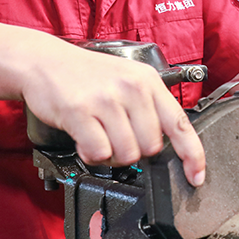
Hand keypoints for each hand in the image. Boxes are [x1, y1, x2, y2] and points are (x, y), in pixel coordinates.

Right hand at [21, 42, 205, 185]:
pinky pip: (99, 153)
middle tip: (116, 138)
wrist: (43, 61)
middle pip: (152, 147)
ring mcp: (106, 100)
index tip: (195, 176)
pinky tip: (84, 139)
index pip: (180, 124)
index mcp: (147, 81)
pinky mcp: (81, 112)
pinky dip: (91, 154)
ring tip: (99, 137)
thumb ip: (147, 107)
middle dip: (135, 151)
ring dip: (112, 156)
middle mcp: (131, 88)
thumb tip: (165, 142)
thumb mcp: (126, 79)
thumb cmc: (85, 75)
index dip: (192, 156)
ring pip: (127, 154)